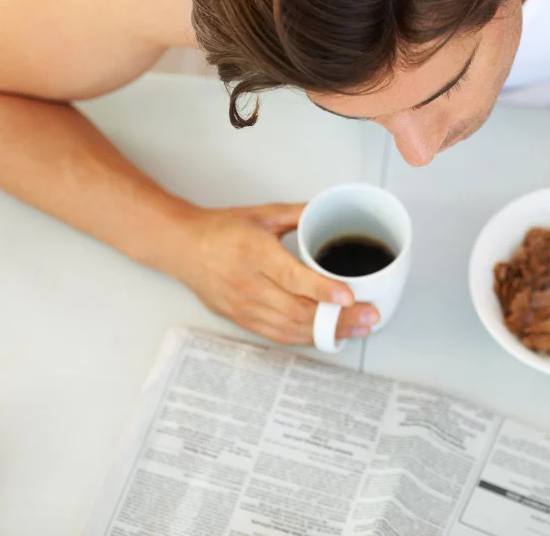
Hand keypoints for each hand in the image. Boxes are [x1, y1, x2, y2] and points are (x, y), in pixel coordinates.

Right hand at [170, 204, 378, 344]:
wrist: (180, 246)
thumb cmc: (219, 229)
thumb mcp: (262, 214)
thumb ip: (299, 213)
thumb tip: (329, 210)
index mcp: (255, 254)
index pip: (293, 278)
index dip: (323, 290)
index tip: (349, 296)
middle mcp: (249, 284)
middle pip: (298, 309)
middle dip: (338, 318)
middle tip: (369, 317)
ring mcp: (244, 306)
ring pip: (290, 328)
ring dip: (326, 332)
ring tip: (357, 329)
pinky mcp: (240, 319)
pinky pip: (277, 335)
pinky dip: (305, 338)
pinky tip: (326, 336)